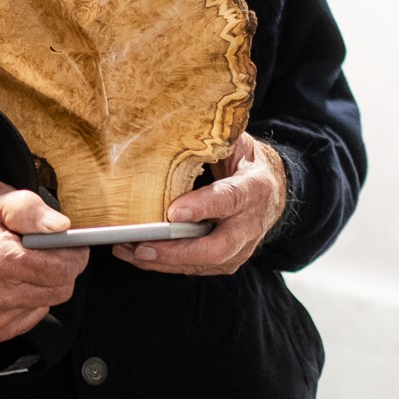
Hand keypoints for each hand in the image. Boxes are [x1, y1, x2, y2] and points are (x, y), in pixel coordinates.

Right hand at [0, 181, 88, 342]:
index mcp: (0, 260)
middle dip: (61, 267)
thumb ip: (29, 209)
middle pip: (62, 289)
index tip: (69, 244)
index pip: (64, 270)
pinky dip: (30, 299)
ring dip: (45, 283)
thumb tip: (60, 226)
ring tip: (22, 263)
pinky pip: (32, 316)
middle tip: (44, 250)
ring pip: (49, 303)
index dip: (73, 253)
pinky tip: (12, 282)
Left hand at [112, 132, 286, 274]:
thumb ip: (210, 141)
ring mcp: (242, 247)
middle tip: (142, 246)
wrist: (271, 188)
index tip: (173, 212)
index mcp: (254, 187)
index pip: (229, 199)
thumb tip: (173, 131)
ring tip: (126, 250)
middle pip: (218, 247)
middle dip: (177, 251)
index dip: (202, 207)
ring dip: (163, 260)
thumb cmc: (243, 160)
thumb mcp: (234, 142)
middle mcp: (251, 223)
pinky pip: (195, 268)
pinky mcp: (228, 260)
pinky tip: (135, 254)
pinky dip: (164, 264)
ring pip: (204, 263)